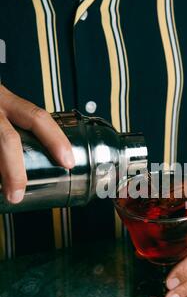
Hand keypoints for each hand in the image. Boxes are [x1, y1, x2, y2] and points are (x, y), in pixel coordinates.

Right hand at [0, 85, 74, 203]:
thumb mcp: (1, 106)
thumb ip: (16, 125)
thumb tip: (41, 159)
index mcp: (7, 101)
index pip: (38, 118)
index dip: (55, 140)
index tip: (68, 161)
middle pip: (8, 140)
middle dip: (15, 171)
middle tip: (17, 195)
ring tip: (1, 192)